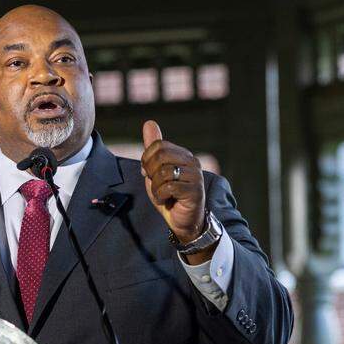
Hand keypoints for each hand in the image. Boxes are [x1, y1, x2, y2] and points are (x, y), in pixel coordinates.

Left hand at [140, 120, 205, 243]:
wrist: (183, 221)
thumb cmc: (169, 196)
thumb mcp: (155, 171)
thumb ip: (152, 149)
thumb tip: (149, 122)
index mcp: (183, 154)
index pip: (158, 145)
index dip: (147, 159)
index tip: (149, 173)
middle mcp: (192, 162)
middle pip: (161, 155)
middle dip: (150, 172)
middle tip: (155, 184)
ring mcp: (195, 176)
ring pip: (163, 172)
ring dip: (156, 187)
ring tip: (161, 194)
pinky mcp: (195, 191)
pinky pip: (169, 187)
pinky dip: (160, 196)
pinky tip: (166, 200)